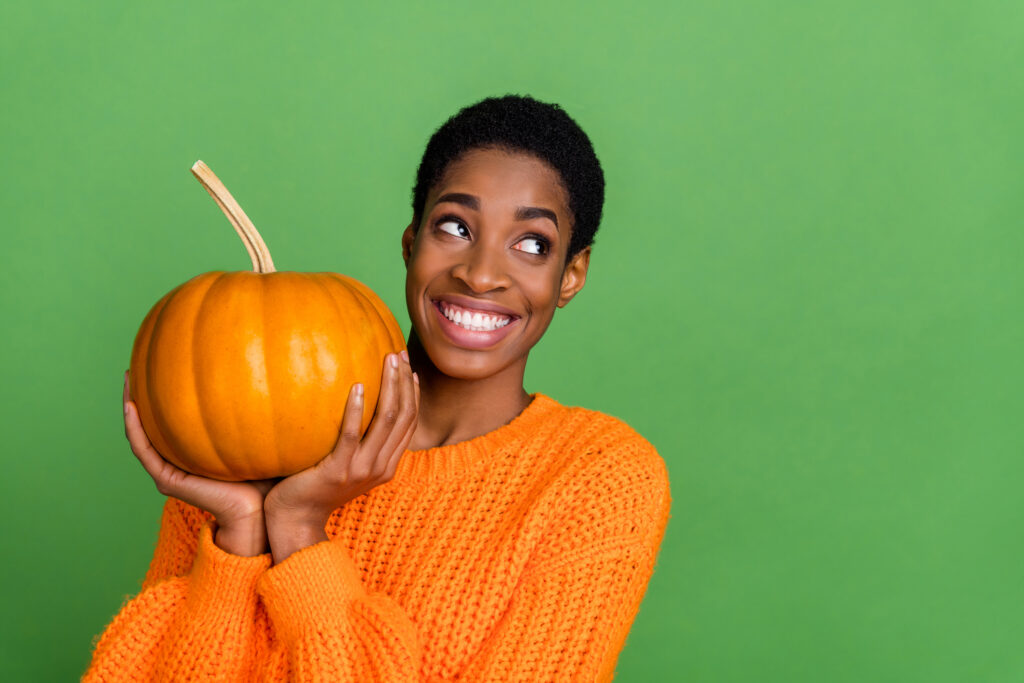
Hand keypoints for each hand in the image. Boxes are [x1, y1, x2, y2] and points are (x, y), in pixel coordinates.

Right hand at [122, 371, 277, 555]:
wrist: (259, 513)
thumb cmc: (269, 478)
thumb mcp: (263, 435)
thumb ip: (263, 411)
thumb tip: (280, 374)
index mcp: (199, 450)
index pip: (179, 417)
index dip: (170, 392)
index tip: (170, 361)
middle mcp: (181, 459)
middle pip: (156, 421)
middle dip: (147, 392)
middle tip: (142, 359)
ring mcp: (171, 470)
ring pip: (142, 433)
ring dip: (131, 405)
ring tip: (129, 377)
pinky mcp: (168, 480)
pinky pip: (143, 451)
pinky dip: (135, 429)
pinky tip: (131, 405)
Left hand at [263, 350, 418, 562]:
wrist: (296, 520)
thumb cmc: (314, 486)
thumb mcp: (346, 464)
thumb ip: (356, 439)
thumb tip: (352, 399)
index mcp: (387, 465)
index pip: (410, 423)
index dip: (412, 393)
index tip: (409, 368)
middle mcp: (380, 467)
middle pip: (404, 417)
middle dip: (404, 382)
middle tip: (399, 353)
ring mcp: (362, 469)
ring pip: (387, 421)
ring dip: (390, 387)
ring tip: (387, 360)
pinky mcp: (338, 470)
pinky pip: (352, 435)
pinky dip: (357, 409)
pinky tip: (358, 386)